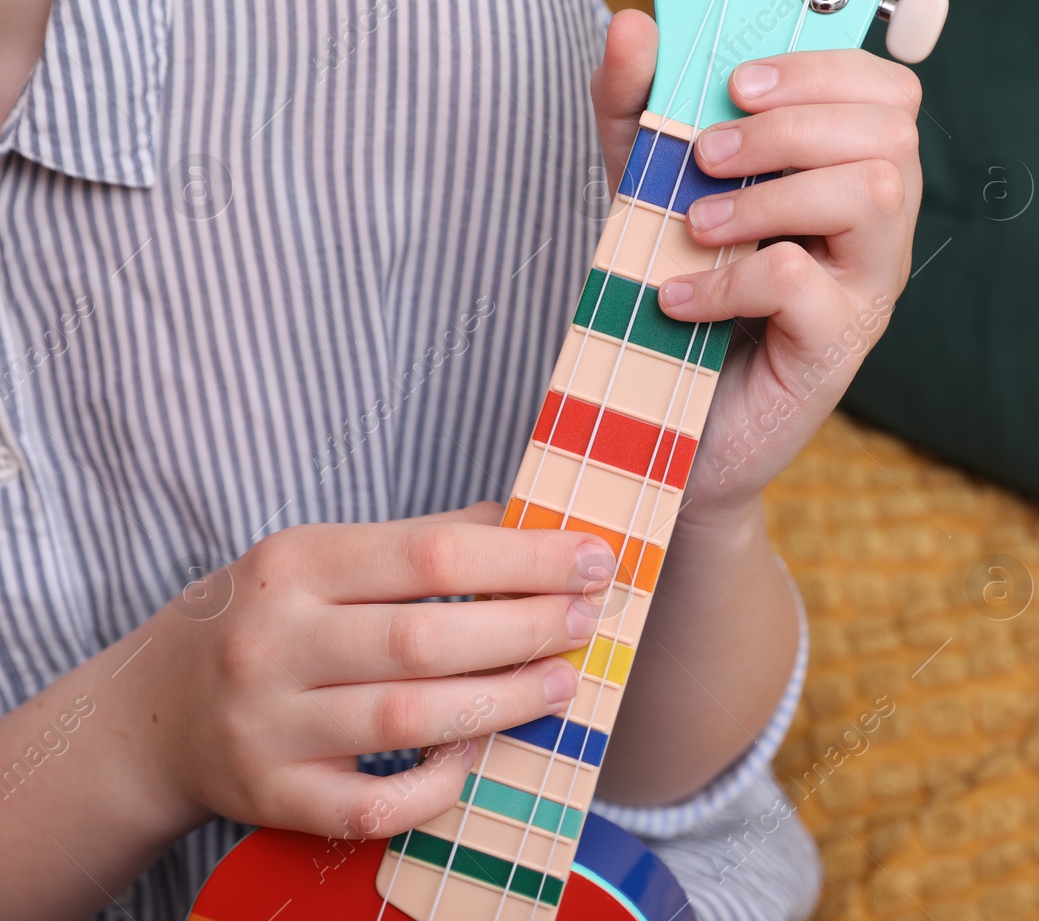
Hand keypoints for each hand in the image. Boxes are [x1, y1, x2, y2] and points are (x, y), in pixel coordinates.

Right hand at [125, 503, 615, 838]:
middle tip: (587, 620)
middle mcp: (275, 642)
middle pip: (427, 638)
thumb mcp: (321, 558)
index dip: (525, 558)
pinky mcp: (274, 797)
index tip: (592, 558)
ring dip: (504, 701)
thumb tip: (530, 526)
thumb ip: (419, 543)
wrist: (155, 711)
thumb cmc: (268, 619)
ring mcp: (270, 726)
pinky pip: (374, 804)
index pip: (431, 553)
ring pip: (410, 720)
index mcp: (295, 564)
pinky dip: (438, 784)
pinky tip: (476, 752)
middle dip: (527, 628)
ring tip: (562, 680)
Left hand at [592, 11, 921, 517]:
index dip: (823, 69)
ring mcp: (867, 289)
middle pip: (889, 132)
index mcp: (850, 175)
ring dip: (771, 193)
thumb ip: (637, 106)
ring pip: (873, 192)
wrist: (662, 421)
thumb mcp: (645, 184)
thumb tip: (635, 26)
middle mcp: (878, 229)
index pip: (890, 90)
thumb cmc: (674, 294)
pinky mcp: (836, 347)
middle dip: (792, 125)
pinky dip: (729, 276)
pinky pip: (801, 280)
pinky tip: (680, 296)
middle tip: (709, 154)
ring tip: (697, 224)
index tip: (739, 84)